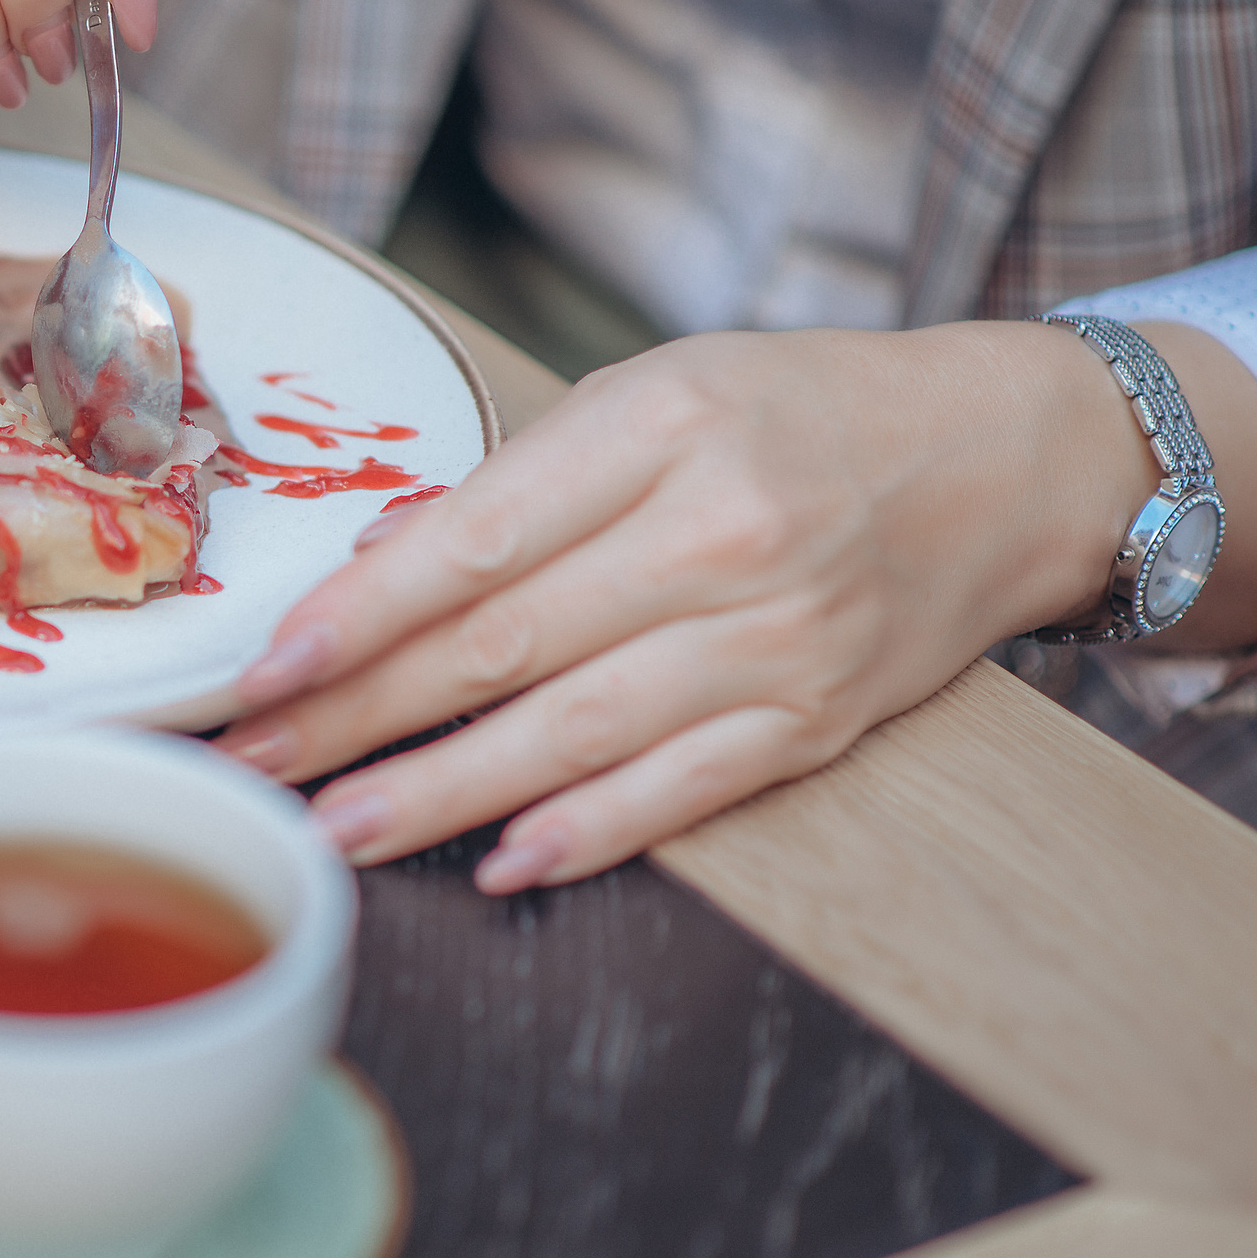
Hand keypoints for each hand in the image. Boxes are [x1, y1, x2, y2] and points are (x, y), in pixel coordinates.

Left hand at [214, 323, 1159, 890]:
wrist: (1001, 459)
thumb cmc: (797, 412)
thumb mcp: (652, 393)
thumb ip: (517, 482)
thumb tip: (374, 558)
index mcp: (662, 429)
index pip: (474, 544)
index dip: (355, 620)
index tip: (263, 671)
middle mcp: (722, 536)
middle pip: (502, 647)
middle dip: (358, 716)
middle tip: (254, 764)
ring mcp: (777, 638)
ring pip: (574, 734)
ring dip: (440, 795)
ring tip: (335, 831)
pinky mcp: (817, 719)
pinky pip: (681, 790)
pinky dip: (587, 834)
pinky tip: (496, 864)